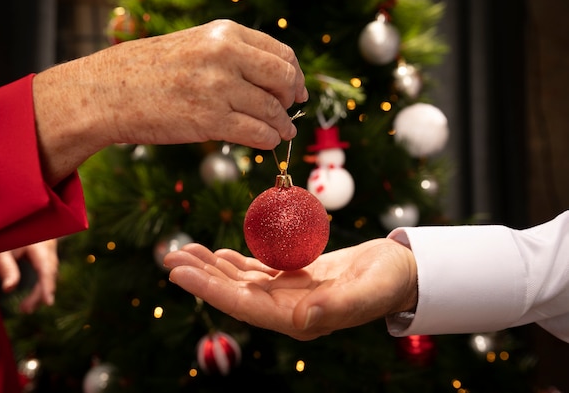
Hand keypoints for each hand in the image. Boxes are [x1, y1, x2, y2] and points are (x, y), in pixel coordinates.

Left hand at [0, 239, 58, 312]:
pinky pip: (47, 272)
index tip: (49, 303)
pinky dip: (41, 285)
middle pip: (49, 274)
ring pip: (49, 274)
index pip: (46, 269)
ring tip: (25, 308)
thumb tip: (9, 290)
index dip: (47, 286)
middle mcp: (49, 248)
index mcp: (40, 245)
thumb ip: (6, 268)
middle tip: (25, 310)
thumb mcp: (0, 250)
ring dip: (40, 292)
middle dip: (40, 294)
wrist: (12, 219)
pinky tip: (32, 297)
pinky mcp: (46, 254)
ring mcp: (50, 250)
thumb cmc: (4, 234)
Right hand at [34, 19, 307, 185]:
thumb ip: (232, 56)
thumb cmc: (148, 71)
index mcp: (224, 34)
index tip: (297, 91)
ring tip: (283, 133)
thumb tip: (270, 78)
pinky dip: (268, 140)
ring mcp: (218, 88)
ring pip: (273, 110)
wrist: (107, 91)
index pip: (281, 53)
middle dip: (291, 99)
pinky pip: (257, 133)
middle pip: (283, 79)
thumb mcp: (194, 46)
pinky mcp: (210, 120)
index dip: (295, 75)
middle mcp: (226, 56)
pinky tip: (267, 143)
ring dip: (282, 126)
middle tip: (289, 112)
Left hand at [164, 239, 417, 340]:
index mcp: (298, 319)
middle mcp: (286, 310)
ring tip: (184, 248)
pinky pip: (257, 269)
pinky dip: (235, 260)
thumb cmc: (389, 281)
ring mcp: (288, 294)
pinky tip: (219, 251)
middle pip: (234, 293)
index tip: (179, 273)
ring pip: (241, 280)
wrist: (401, 271)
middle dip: (201, 276)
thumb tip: (300, 322)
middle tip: (169, 256)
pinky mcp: (293, 277)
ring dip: (212, 265)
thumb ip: (336, 308)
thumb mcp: (368, 291)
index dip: (209, 290)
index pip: (244, 306)